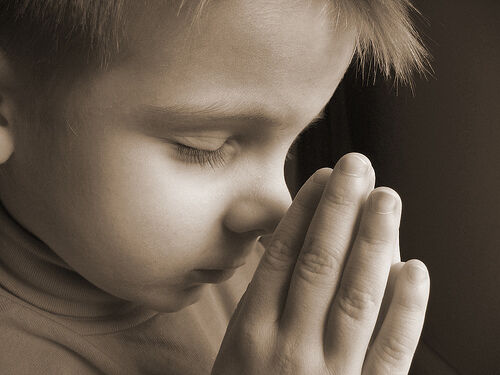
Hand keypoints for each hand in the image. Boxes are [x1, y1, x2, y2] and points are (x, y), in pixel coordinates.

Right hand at [212, 152, 429, 374]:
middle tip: (358, 165)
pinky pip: (392, 352)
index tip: (324, 177)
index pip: (282, 257)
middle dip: (341, 210)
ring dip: (375, 243)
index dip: (305, 213)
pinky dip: (408, 310)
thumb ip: (261, 302)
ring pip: (357, 297)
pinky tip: (416, 269)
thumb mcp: (234, 350)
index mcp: (251, 333)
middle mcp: (289, 347)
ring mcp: (330, 374)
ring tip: (388, 198)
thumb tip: (287, 247)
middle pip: (319, 264)